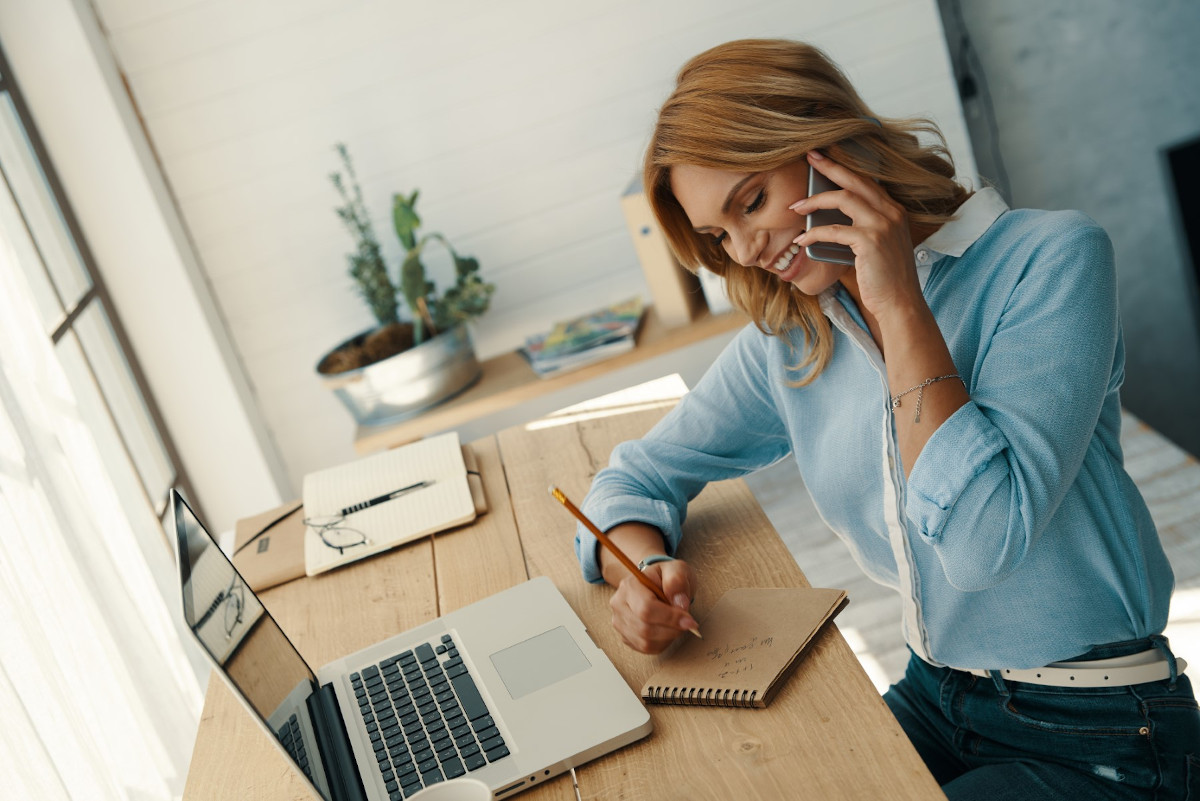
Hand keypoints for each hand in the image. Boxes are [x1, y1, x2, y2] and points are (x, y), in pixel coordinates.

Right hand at [609, 558, 698, 653]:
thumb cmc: (666, 577)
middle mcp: (619, 604)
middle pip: (645, 628)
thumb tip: (679, 604)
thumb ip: (677, 581)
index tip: (690, 621)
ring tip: (676, 624)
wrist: (655, 584)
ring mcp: (619, 622)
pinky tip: (667, 630)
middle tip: (687, 623)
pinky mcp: (625, 636)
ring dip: (668, 637)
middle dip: (671, 629)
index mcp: (629, 585)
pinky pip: (646, 648)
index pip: (646, 608)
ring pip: (645, 642)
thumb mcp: (677, 569)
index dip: (670, 618)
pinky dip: (662, 643)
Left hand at [790, 150, 923, 320]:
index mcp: (894, 211)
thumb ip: (862, 227)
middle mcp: (891, 212)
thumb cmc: (884, 278)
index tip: (823, 159)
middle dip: (829, 167)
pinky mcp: (870, 241)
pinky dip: (814, 233)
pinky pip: (834, 230)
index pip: (866, 181)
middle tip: (809, 157)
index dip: (843, 169)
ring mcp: (882, 225)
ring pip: (843, 199)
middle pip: (855, 180)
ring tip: (796, 207)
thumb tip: (828, 217)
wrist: (900, 302)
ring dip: (815, 201)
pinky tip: (802, 240)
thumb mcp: (878, 245)